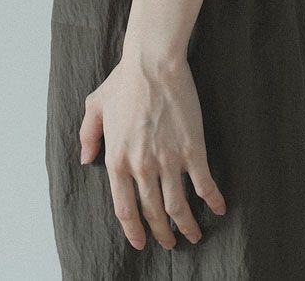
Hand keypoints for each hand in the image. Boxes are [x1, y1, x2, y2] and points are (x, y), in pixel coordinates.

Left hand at [78, 53, 226, 250]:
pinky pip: (205, 185)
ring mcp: (168, 161)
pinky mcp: (192, 150)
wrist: (153, 63)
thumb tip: (85, 159)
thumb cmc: (125, 80)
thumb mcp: (96, 106)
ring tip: (193, 234)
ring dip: (187, 226)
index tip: (140, 241)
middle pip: (152, 213)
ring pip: (178, 206)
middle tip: (170, 242)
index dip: (133, 230)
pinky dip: (213, 200)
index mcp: (117, 159)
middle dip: (162, 234)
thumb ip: (88, 135)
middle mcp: (141, 167)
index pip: (124, 208)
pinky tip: (219, 208)